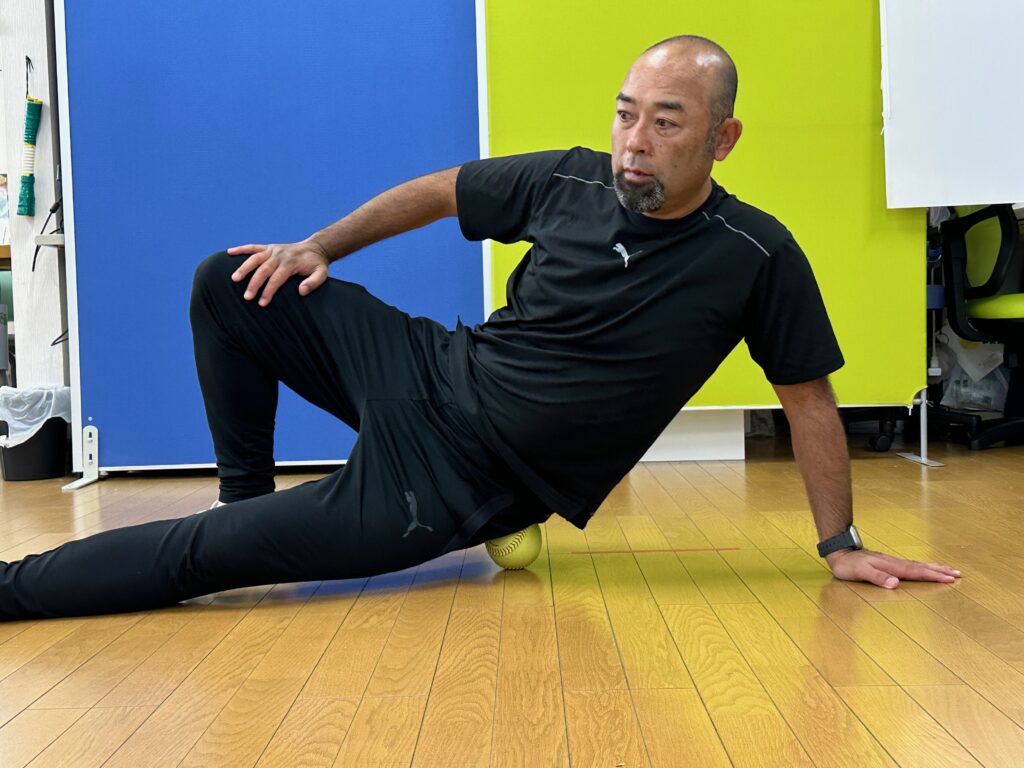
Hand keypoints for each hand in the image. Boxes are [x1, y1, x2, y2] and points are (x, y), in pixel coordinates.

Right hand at [226, 239, 329, 305]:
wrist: (316, 248)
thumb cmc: (317, 265)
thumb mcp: (321, 274)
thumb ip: (313, 283)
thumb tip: (301, 292)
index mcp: (291, 263)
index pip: (277, 279)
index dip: (269, 291)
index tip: (262, 303)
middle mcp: (279, 255)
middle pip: (263, 270)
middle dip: (254, 284)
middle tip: (246, 297)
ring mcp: (273, 250)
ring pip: (255, 258)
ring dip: (244, 268)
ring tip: (234, 279)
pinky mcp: (269, 247)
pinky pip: (253, 246)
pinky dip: (241, 249)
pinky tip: (229, 253)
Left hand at [825, 548, 959, 588]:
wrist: (840, 552)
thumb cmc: (848, 565)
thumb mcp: (860, 573)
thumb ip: (877, 577)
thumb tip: (895, 583)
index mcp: (892, 567)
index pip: (916, 572)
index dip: (933, 576)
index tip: (950, 579)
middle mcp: (895, 563)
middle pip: (921, 567)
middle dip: (940, 571)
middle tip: (958, 574)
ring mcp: (893, 562)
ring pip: (918, 565)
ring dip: (934, 568)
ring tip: (949, 570)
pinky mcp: (889, 563)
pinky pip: (911, 565)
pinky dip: (922, 567)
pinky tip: (925, 568)